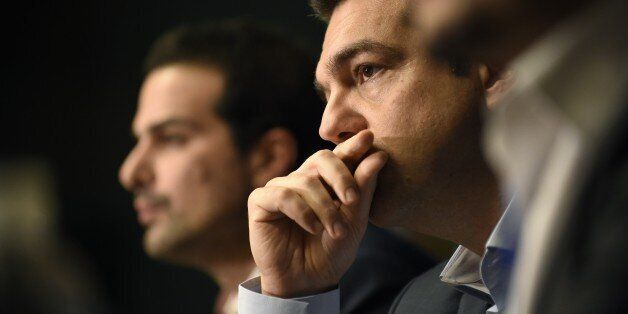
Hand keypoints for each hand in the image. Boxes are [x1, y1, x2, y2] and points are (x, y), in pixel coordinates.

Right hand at [247, 130, 387, 296]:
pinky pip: (282, 195)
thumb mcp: (355, 220)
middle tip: (352, 200)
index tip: (369, 137)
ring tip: (335, 231)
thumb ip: (364, 188)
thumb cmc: (331, 252)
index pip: (338, 155)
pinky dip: (302, 211)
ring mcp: (279, 189)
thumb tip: (379, 155)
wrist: (308, 282)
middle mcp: (301, 180)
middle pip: (321, 158)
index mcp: (324, 181)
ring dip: (325, 207)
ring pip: (305, 181)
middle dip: (341, 176)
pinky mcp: (260, 201)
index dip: (352, 145)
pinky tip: (312, 228)